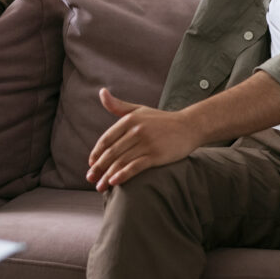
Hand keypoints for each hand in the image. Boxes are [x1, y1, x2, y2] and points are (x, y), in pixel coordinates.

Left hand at [86, 88, 201, 191]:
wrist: (189, 126)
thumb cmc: (161, 120)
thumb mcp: (139, 109)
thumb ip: (118, 105)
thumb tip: (101, 92)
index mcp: (129, 119)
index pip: (106, 139)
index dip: (97, 153)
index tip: (91, 164)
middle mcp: (136, 130)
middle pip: (112, 152)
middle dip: (98, 168)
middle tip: (90, 179)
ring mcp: (146, 143)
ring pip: (121, 161)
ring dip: (107, 175)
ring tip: (99, 187)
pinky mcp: (157, 155)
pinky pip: (136, 166)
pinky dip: (123, 175)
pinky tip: (114, 182)